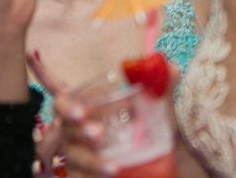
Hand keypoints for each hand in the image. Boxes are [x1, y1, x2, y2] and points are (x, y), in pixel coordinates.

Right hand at [44, 53, 180, 176]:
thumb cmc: (144, 125)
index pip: (65, 103)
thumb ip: (161, 87)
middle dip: (80, 132)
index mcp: (89, 108)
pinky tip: (112, 174)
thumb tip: (170, 67)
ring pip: (76, 158)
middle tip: (98, 134)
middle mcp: (77, 131)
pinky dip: (94, 176)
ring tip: (114, 168)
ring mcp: (78, 155)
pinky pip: (80, 176)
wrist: (153, 157)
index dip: (68, 107)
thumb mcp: (155, 107)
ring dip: (93, 162)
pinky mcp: (81, 174)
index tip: (80, 113)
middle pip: (68, 131)